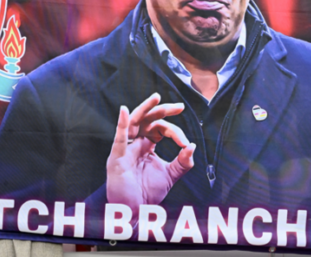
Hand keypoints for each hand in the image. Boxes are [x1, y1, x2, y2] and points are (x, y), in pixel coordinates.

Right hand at [106, 93, 195, 213]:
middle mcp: (135, 143)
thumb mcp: (170, 176)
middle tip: (179, 106)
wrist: (134, 212)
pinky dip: (121, 124)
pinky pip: (119, 138)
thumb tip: (192, 147)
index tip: (186, 143)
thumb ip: (183, 162)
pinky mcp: (117, 158)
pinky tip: (125, 111)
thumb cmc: (147, 193)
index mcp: (147, 145)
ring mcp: (125, 149)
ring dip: (145, 109)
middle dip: (163, 110)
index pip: (161, 129)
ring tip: (156, 98)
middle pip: (148, 120)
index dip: (175, 132)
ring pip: (134, 122)